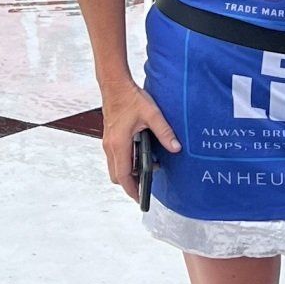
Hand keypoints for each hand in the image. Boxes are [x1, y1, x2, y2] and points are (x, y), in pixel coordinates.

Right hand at [100, 81, 179, 196]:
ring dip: (129, 173)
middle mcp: (110, 146)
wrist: (114, 84)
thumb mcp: (152, 114)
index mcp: (119, 144)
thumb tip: (176, 147)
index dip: (132, 190)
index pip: (123, 176)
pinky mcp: (110, 138)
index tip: (141, 199)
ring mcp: (108, 143)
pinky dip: (126, 163)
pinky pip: (116, 158)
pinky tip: (141, 155)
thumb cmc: (130, 98)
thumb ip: (164, 132)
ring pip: (115, 167)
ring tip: (147, 170)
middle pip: (117, 176)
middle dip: (130, 184)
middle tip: (146, 186)